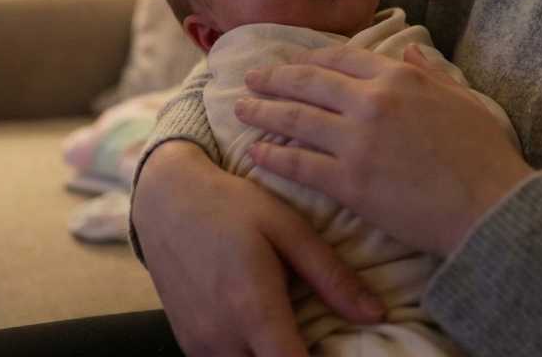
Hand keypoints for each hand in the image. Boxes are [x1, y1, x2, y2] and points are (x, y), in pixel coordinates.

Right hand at [133, 141, 385, 355]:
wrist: (165, 199)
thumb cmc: (232, 206)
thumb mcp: (288, 228)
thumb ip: (331, 275)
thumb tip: (375, 314)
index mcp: (252, 308)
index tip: (339, 354)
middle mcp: (221, 336)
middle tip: (321, 343)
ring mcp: (200, 344)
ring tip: (294, 338)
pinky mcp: (189, 344)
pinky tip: (264, 336)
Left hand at [237, 44, 532, 256]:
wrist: (491, 207)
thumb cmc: (485, 155)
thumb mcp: (462, 98)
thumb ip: (430, 72)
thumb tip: (410, 49)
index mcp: (399, 77)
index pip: (340, 59)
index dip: (309, 60)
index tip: (290, 63)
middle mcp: (371, 101)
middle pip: (308, 83)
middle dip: (274, 79)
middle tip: (249, 79)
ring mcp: (356, 141)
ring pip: (295, 120)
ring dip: (262, 113)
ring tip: (239, 110)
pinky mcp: (349, 182)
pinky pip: (299, 165)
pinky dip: (272, 157)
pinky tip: (254, 153)